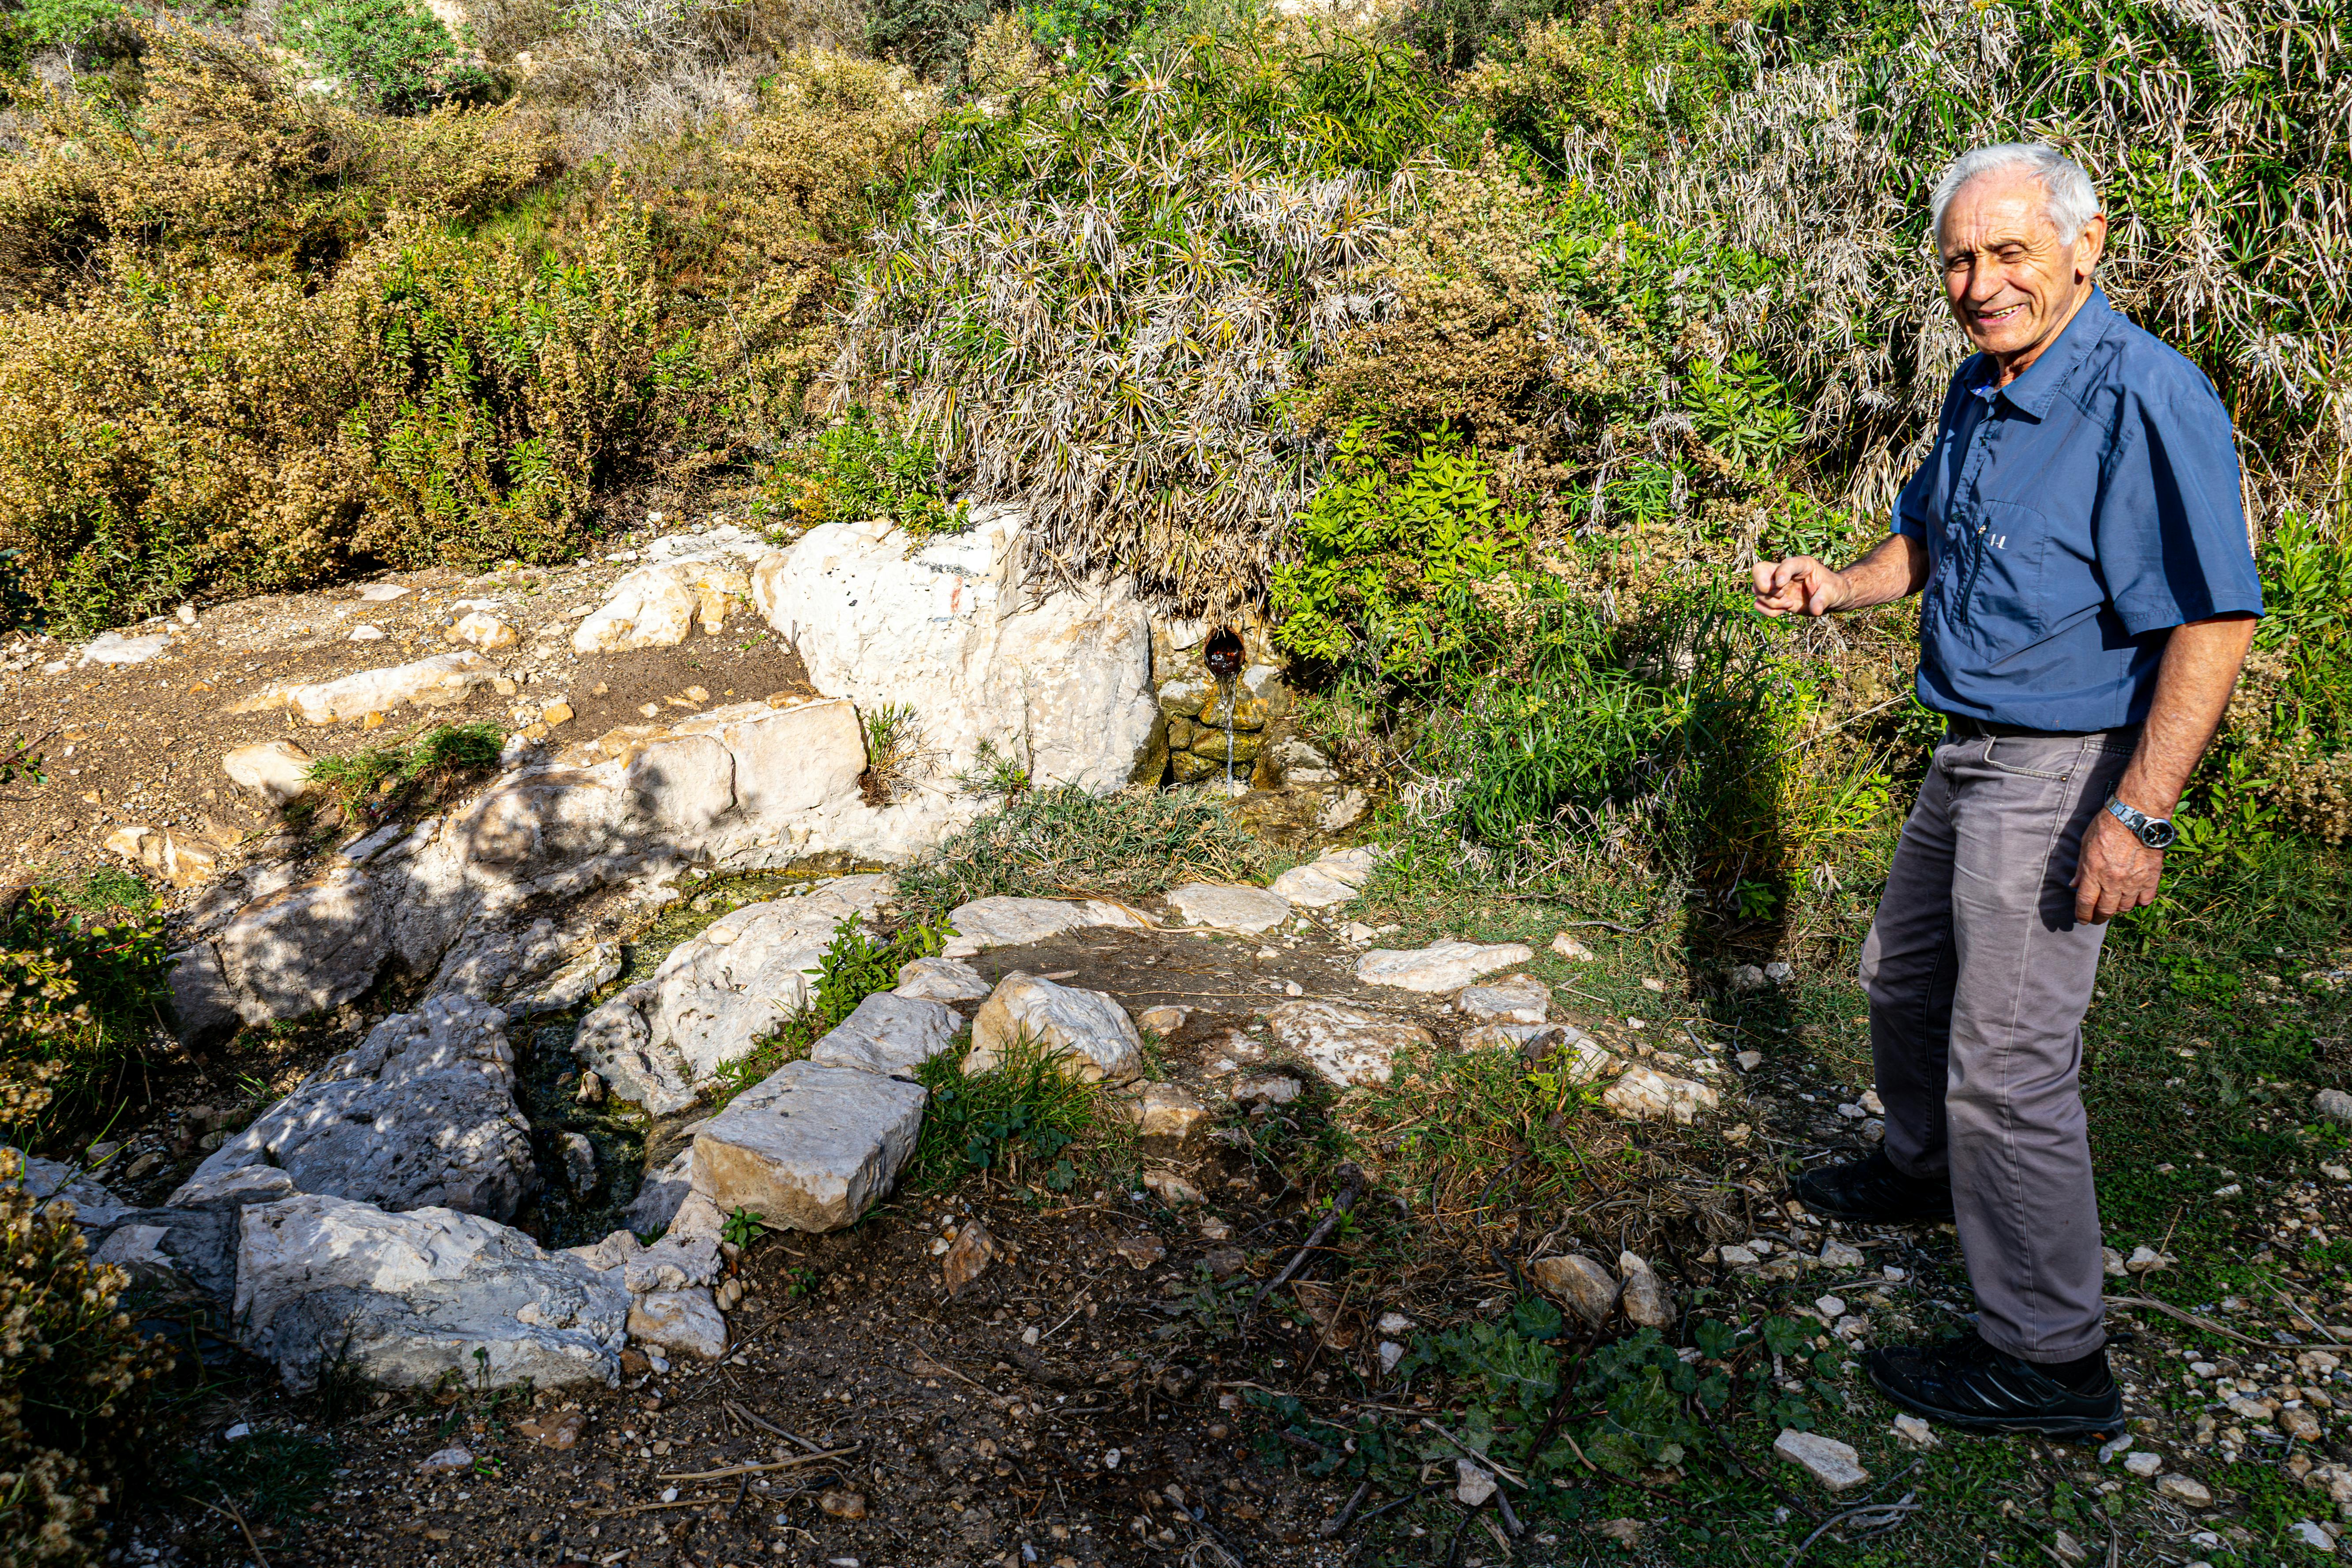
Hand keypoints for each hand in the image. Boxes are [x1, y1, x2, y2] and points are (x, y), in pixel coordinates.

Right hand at [1752, 555, 1848, 617]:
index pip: (1786, 564)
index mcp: (1802, 564)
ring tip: (1789, 605)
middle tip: (1780, 595)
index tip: (1781, 585)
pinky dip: (1768, 611)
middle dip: (1763, 585)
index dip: (1780, 573)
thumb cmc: (1831, 590)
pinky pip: (1759, 604)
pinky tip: (1784, 611)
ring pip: (1757, 590)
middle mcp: (1785, 572)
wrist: (1828, 598)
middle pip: (1759, 570)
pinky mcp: (1774, 598)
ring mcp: (1777, 585)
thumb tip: (1815, 610)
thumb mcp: (1831, 593)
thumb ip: (1823, 599)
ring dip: (1771, 602)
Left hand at [2071, 808, 2164, 924]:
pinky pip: (2145, 899)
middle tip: (2096, 918)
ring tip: (2115, 905)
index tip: (2082, 919)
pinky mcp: (2151, 878)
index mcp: (2093, 873)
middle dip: (2099, 917)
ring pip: (2125, 908)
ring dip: (2118, 909)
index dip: (2083, 915)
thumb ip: (2080, 868)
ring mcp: (2134, 881)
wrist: (2137, 816)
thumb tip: (2073, 885)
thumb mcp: (2085, 845)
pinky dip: (2139, 902)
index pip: (2085, 903)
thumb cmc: (2107, 826)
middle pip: (2106, 910)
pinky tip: (2135, 898)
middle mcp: (2113, 881)